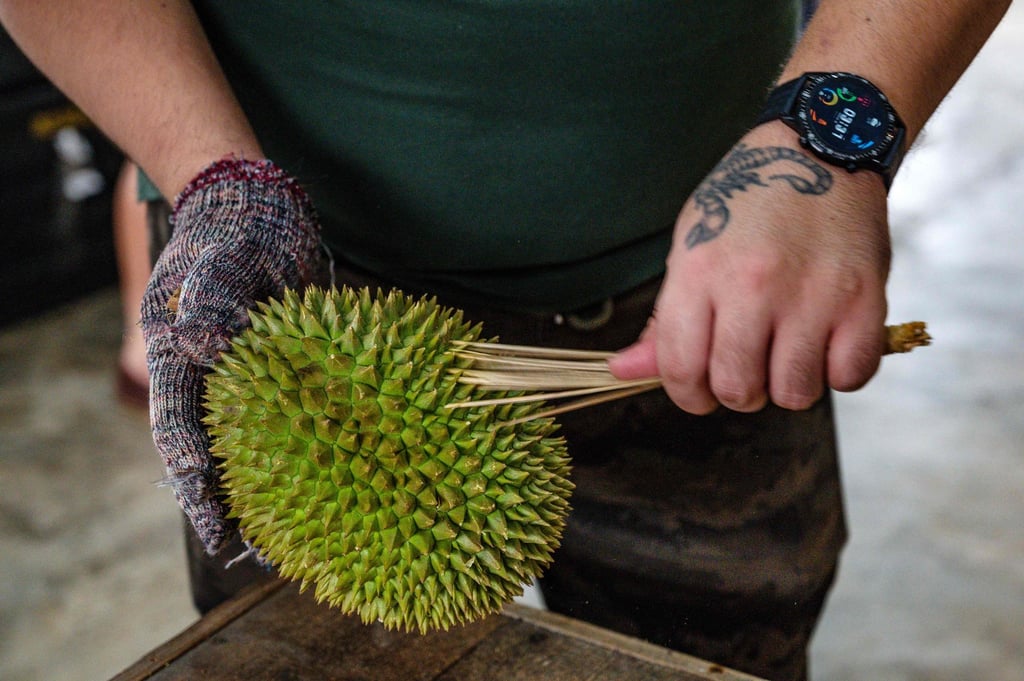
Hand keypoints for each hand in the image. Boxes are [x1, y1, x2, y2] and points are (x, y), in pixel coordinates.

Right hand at [141, 158, 330, 554]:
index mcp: (179, 354)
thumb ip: (210, 294)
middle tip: (262, 547)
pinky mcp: (282, 360)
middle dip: (234, 499)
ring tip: (303, 524)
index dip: (193, 483)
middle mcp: (208, 370)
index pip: (179, 431)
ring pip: (254, 434)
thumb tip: (201, 338)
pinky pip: (291, 408)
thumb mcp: (221, 255)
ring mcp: (245, 368)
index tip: (213, 528)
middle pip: (215, 447)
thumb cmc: (235, 224)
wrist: (259, 200)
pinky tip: (336, 466)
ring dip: (274, 477)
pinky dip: (305, 440)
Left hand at [610, 125, 890, 413]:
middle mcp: (754, 285)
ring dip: (788, 386)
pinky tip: (827, 344)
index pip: (680, 368)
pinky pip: (850, 377)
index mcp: (700, 271)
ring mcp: (813, 294)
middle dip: (737, 393)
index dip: (687, 395)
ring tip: (787, 352)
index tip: (699, 390)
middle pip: (737, 389)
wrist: (823, 146)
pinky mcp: (865, 299)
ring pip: (794, 393)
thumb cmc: (748, 200)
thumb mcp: (691, 246)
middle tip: (746, 367)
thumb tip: (623, 370)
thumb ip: (665, 318)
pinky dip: (837, 373)